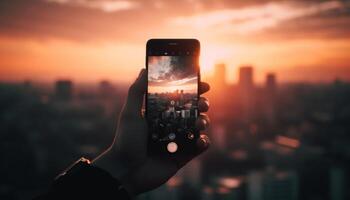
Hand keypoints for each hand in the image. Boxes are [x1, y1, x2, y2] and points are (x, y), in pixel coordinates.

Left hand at [93, 69, 209, 194]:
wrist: (125, 170)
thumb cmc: (125, 140)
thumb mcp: (130, 112)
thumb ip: (137, 91)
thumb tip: (145, 69)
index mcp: (160, 114)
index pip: (180, 99)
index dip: (193, 91)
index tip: (203, 84)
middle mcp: (171, 125)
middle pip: (193, 111)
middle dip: (202, 104)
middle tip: (202, 104)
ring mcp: (178, 140)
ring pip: (199, 127)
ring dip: (204, 122)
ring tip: (199, 123)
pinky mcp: (183, 156)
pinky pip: (199, 147)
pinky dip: (204, 142)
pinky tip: (200, 140)